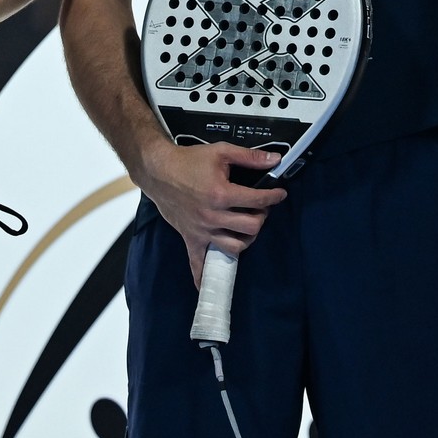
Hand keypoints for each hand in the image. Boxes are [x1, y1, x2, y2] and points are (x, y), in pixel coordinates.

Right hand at [137, 139, 285, 282]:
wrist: (158, 171)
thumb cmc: (188, 161)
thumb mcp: (221, 151)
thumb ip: (250, 157)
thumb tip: (275, 159)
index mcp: (221, 194)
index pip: (257, 201)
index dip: (273, 196)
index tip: (279, 194)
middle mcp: (213, 217)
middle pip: (250, 227)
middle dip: (261, 217)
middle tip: (260, 208)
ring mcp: (202, 231)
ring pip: (234, 247)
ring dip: (246, 238)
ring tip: (247, 226)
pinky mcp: (191, 239)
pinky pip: (198, 264)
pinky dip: (204, 276)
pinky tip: (208, 285)